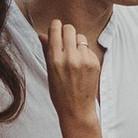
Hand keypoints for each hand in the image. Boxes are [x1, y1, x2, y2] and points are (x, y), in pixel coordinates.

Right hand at [47, 9, 104, 125]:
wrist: (77, 109)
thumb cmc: (59, 93)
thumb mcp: (49, 72)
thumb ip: (47, 50)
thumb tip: (41, 34)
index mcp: (55, 59)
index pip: (56, 29)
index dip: (55, 27)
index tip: (55, 29)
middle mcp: (70, 57)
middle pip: (70, 28)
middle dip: (66, 33)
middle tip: (65, 42)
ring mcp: (84, 60)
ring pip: (80, 37)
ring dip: (76, 43)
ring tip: (73, 57)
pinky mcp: (95, 63)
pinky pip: (88, 49)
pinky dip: (85, 53)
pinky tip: (81, 66)